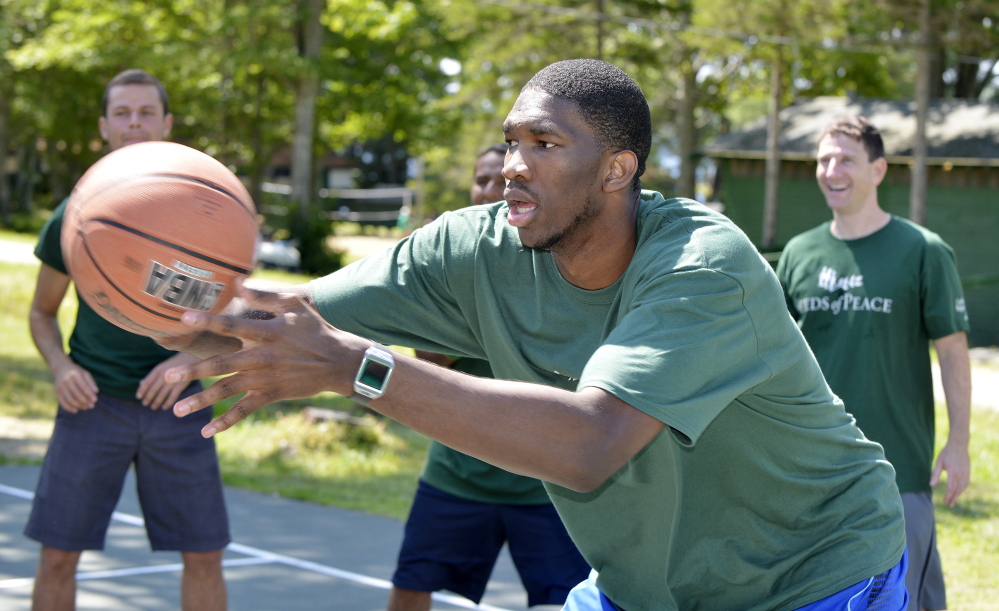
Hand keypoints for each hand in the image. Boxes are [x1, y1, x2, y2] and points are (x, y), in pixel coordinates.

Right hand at [52, 362, 98, 412]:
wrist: (61, 368)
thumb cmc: (76, 372)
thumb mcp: (85, 373)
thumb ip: (91, 382)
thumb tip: (96, 391)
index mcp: (75, 375)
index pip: (83, 387)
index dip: (89, 394)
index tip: (95, 400)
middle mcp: (66, 381)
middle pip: (76, 394)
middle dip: (85, 401)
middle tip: (91, 406)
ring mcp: (60, 386)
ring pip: (69, 399)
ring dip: (78, 405)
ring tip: (85, 408)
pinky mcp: (57, 391)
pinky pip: (62, 402)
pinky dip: (68, 408)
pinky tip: (75, 410)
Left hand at [137, 352, 201, 409]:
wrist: (192, 358)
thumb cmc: (175, 363)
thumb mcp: (162, 367)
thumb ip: (152, 375)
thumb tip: (140, 384)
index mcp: (158, 370)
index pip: (147, 382)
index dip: (142, 390)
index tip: (138, 397)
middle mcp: (164, 375)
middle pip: (153, 390)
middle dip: (148, 398)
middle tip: (145, 404)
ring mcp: (173, 381)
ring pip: (161, 395)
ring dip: (156, 402)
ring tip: (153, 407)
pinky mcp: (181, 386)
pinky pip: (172, 397)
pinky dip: (167, 403)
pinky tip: (164, 407)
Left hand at [166, 286, 365, 436]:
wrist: (340, 362)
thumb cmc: (316, 329)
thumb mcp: (294, 305)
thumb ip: (264, 295)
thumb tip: (236, 281)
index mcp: (267, 332)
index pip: (232, 326)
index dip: (208, 321)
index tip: (183, 319)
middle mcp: (263, 357)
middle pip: (223, 365)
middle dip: (194, 371)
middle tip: (168, 376)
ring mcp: (267, 379)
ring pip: (228, 391)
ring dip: (202, 401)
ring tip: (177, 410)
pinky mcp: (271, 395)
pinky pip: (245, 410)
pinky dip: (226, 421)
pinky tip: (206, 431)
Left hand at [930, 440, 970, 506]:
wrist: (958, 445)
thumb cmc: (946, 453)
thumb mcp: (938, 462)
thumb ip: (935, 474)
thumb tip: (931, 485)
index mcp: (953, 472)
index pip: (951, 488)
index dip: (948, 496)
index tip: (944, 501)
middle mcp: (961, 474)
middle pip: (957, 490)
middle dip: (953, 498)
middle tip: (949, 505)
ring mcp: (966, 473)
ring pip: (963, 487)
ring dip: (958, 495)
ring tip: (953, 501)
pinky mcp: (968, 472)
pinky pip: (966, 483)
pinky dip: (962, 489)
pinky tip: (958, 492)